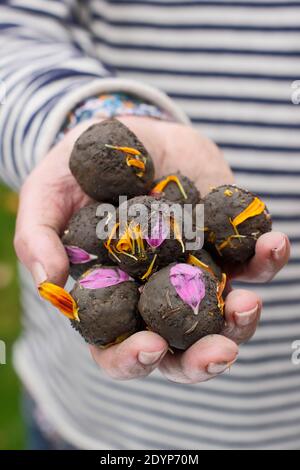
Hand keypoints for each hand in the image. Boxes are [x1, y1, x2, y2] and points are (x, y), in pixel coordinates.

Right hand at [14, 116, 289, 383]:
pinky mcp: (225, 243)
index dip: (130, 358)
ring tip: (248, 302)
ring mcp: (196, 272)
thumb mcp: (47, 194)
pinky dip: (265, 258)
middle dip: (203, 358)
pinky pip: (252, 261)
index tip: (148, 347)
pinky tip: (272, 244)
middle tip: (220, 351)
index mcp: (112, 297)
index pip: (118, 346)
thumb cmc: (79, 171)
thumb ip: (38, 235)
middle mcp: (157, 294)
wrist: (127, 133)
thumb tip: (48, 281)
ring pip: (225, 314)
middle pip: (182, 346)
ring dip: (243, 318)